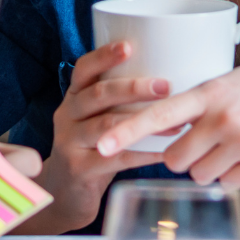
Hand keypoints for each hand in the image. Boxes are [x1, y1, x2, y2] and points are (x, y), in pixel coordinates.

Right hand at [22, 41, 170, 233]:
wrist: (64, 193)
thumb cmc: (93, 148)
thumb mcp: (97, 118)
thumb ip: (119, 101)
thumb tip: (171, 76)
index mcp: (74, 97)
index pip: (83, 69)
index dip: (104, 55)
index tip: (129, 46)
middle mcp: (67, 115)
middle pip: (98, 95)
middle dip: (133, 87)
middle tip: (166, 85)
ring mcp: (69, 142)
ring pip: (106, 126)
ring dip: (144, 123)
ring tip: (176, 124)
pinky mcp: (79, 169)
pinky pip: (114, 158)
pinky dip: (142, 154)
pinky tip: (165, 153)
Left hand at [97, 54, 239, 188]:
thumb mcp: (229, 82)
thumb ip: (197, 103)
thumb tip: (165, 127)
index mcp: (208, 91)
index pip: (158, 113)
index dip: (127, 131)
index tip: (102, 145)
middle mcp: (222, 117)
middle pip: (175, 159)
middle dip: (183, 157)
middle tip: (207, 141)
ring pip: (201, 175)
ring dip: (211, 167)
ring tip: (236, 142)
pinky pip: (229, 185)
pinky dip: (236, 176)